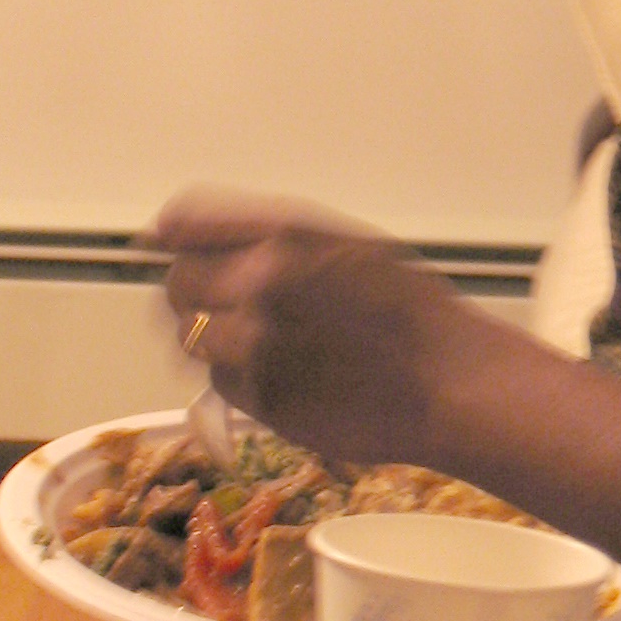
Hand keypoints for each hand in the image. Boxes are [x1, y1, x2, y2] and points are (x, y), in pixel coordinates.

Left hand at [154, 189, 487, 467]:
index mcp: (285, 234)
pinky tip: (283, 374)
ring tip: (263, 343)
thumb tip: (169, 230)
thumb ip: (267, 236)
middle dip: (194, 293)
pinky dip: (237, 379)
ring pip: (190, 336)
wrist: (450, 382)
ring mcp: (255, 344)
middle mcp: (260, 283)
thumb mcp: (348, 244)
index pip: (184, 222)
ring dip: (212, 339)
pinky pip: (218, 382)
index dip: (174, 237)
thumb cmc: (411, 310)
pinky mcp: (258, 398)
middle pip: (179, 282)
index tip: (171, 249)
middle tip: (233, 306)